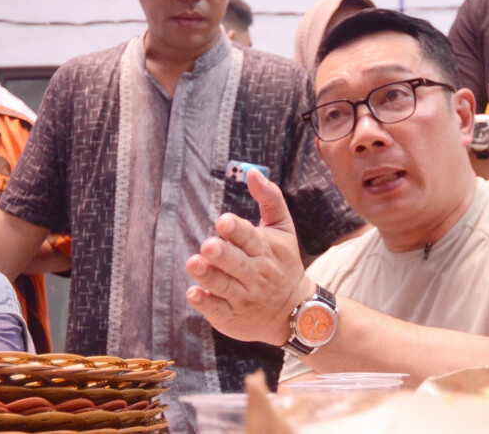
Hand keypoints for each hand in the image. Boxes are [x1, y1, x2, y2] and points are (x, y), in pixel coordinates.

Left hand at [186, 168, 312, 345]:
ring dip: (208, 275)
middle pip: (236, 263)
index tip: (223, 221)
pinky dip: (205, 302)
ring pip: (224, 286)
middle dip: (221, 254)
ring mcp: (244, 297)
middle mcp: (255, 274)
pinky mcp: (232, 316)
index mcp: (265, 250)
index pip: (249, 238)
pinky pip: (217, 310)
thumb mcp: (283, 229)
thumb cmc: (283, 262)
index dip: (236, 229)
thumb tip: (252, 172)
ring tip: (193, 263)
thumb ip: (270, 199)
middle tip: (207, 245)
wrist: (295, 312)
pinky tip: (193, 293)